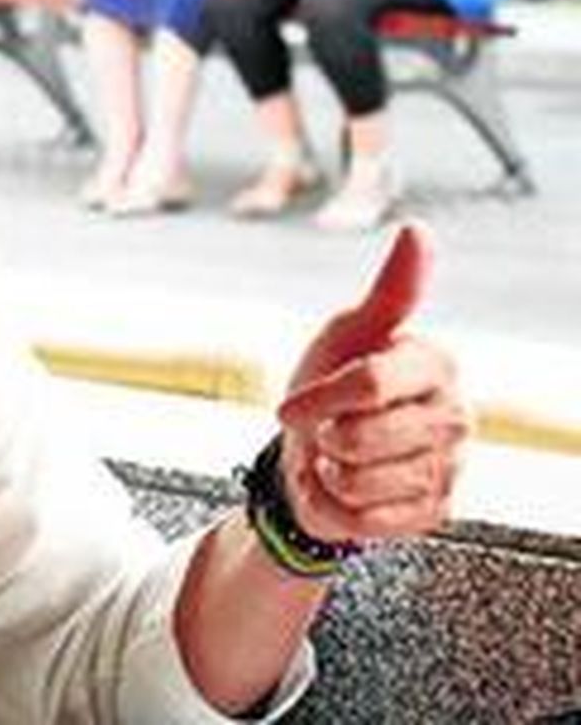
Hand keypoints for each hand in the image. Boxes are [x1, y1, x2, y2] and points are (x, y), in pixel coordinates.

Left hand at [276, 223, 470, 542]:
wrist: (320, 454)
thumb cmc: (332, 385)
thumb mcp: (346, 334)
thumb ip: (389, 291)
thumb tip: (419, 230)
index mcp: (437, 363)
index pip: (368, 383)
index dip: (317, 398)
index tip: (291, 405)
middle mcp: (458, 416)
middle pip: (359, 437)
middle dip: (325, 436)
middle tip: (331, 430)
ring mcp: (452, 468)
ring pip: (358, 481)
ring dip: (328, 472)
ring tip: (340, 457)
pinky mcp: (436, 513)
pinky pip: (364, 519)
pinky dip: (336, 505)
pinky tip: (349, 488)